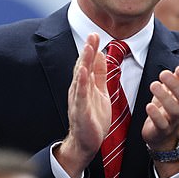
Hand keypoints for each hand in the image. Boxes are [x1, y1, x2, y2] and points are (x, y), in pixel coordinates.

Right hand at [54, 33, 110, 177]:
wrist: (86, 143)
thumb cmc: (92, 117)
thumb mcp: (99, 91)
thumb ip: (99, 74)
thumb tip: (100, 55)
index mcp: (84, 85)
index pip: (87, 63)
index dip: (91, 49)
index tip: (95, 34)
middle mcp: (78, 90)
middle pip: (82, 67)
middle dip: (87, 51)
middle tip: (92, 35)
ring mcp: (78, 100)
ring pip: (80, 78)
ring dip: (83, 62)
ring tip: (87, 48)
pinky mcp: (81, 111)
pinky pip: (81, 95)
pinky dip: (82, 83)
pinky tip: (83, 72)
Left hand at [142, 49, 178, 159]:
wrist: (163, 134)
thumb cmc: (170, 104)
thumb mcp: (178, 86)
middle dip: (176, 85)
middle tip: (163, 73)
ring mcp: (173, 121)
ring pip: (174, 111)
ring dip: (164, 97)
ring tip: (154, 85)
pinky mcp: (161, 130)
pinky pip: (161, 124)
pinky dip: (156, 115)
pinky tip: (149, 106)